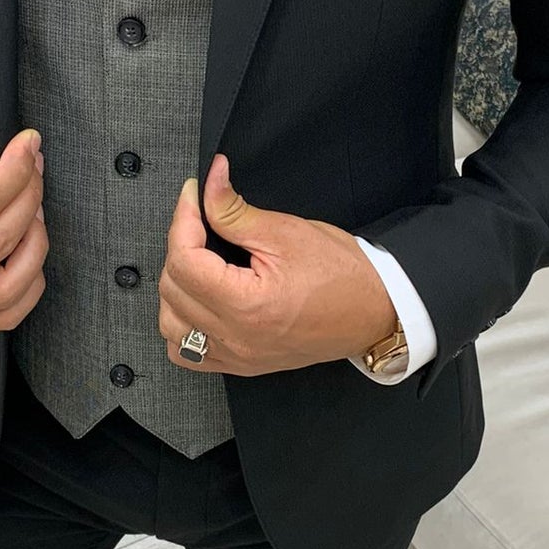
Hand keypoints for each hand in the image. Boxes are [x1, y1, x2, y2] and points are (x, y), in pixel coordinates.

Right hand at [0, 126, 46, 330]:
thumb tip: (1, 151)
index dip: (14, 170)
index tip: (28, 143)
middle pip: (3, 238)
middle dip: (28, 193)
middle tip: (31, 164)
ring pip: (16, 283)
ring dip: (36, 239)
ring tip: (28, 207)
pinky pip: (8, 313)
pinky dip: (29, 283)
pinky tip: (26, 251)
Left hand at [158, 154, 396, 374]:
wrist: (376, 310)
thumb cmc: (343, 275)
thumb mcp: (287, 232)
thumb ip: (235, 211)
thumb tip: (207, 185)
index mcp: (247, 306)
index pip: (184, 260)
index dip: (182, 219)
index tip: (193, 197)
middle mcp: (236, 338)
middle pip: (173, 289)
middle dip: (180, 246)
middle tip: (201, 220)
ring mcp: (237, 356)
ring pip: (172, 326)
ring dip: (176, 288)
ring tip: (199, 260)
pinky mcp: (241, 363)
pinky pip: (187, 354)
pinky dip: (182, 326)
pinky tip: (198, 301)